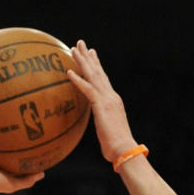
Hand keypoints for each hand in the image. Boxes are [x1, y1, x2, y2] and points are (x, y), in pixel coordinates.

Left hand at [67, 41, 136, 163]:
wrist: (124, 150)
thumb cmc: (116, 148)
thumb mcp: (107, 132)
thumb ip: (102, 126)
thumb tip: (99, 132)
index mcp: (113, 101)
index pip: (103, 79)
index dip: (97, 66)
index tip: (91, 54)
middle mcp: (111, 96)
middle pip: (98, 72)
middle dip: (89, 57)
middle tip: (81, 44)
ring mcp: (107, 99)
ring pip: (92, 75)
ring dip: (82, 61)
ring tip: (73, 49)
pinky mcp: (102, 106)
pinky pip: (87, 89)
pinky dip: (78, 80)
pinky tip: (69, 71)